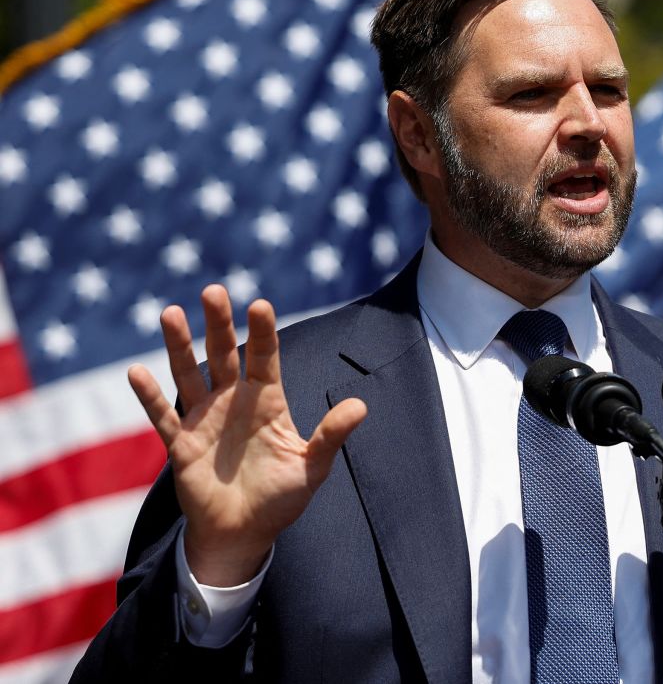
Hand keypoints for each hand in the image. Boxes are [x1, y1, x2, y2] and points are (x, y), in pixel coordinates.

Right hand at [128, 285, 366, 585]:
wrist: (244, 535)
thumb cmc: (281, 499)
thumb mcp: (312, 467)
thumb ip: (331, 435)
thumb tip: (361, 405)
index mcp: (267, 402)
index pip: (265, 357)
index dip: (263, 332)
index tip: (260, 305)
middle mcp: (233, 402)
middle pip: (224, 354)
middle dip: (219, 324)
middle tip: (213, 291)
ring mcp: (205, 419)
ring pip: (189, 374)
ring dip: (178, 346)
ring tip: (171, 313)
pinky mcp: (181, 444)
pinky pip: (163, 417)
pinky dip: (150, 396)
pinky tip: (136, 371)